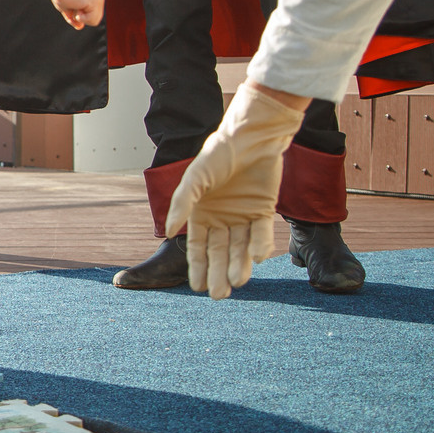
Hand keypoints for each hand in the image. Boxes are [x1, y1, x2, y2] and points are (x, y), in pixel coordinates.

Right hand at [48, 0, 104, 30]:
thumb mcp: (67, 8)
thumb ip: (74, 17)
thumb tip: (80, 27)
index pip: (92, 16)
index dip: (80, 16)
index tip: (72, 6)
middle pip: (95, 20)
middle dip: (82, 18)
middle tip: (73, 6)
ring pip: (94, 22)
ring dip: (81, 17)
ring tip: (75, 5)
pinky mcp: (95, 2)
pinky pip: (92, 20)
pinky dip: (82, 18)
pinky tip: (76, 6)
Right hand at [164, 85, 303, 298]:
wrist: (252, 136)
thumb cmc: (219, 154)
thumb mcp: (195, 177)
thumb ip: (183, 203)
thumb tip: (169, 229)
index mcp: (201, 212)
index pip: (198, 246)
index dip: (198, 267)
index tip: (197, 287)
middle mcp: (221, 217)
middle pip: (219, 252)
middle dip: (218, 273)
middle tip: (219, 295)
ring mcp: (243, 215)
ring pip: (240, 247)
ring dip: (239, 265)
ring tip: (237, 283)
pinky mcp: (263, 210)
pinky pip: (261, 234)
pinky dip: (260, 246)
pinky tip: (256, 259)